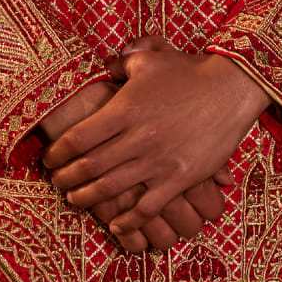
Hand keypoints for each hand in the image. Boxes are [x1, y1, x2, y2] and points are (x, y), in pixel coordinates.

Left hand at [43, 37, 267, 242]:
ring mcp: (158, 161)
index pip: (78, 137)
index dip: (58, 151)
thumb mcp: (150, 58)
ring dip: (87, 198)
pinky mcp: (179, 178)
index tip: (50, 158)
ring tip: (75, 199)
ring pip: (111, 189)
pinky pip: (147, 207)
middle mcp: (137, 137)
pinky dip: (128, 220)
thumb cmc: (189, 71)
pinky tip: (116, 223)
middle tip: (56, 182)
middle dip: (66, 178)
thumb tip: (103, 67)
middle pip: (88, 166)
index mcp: (125, 109)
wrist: (232, 88)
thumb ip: (121, 62)